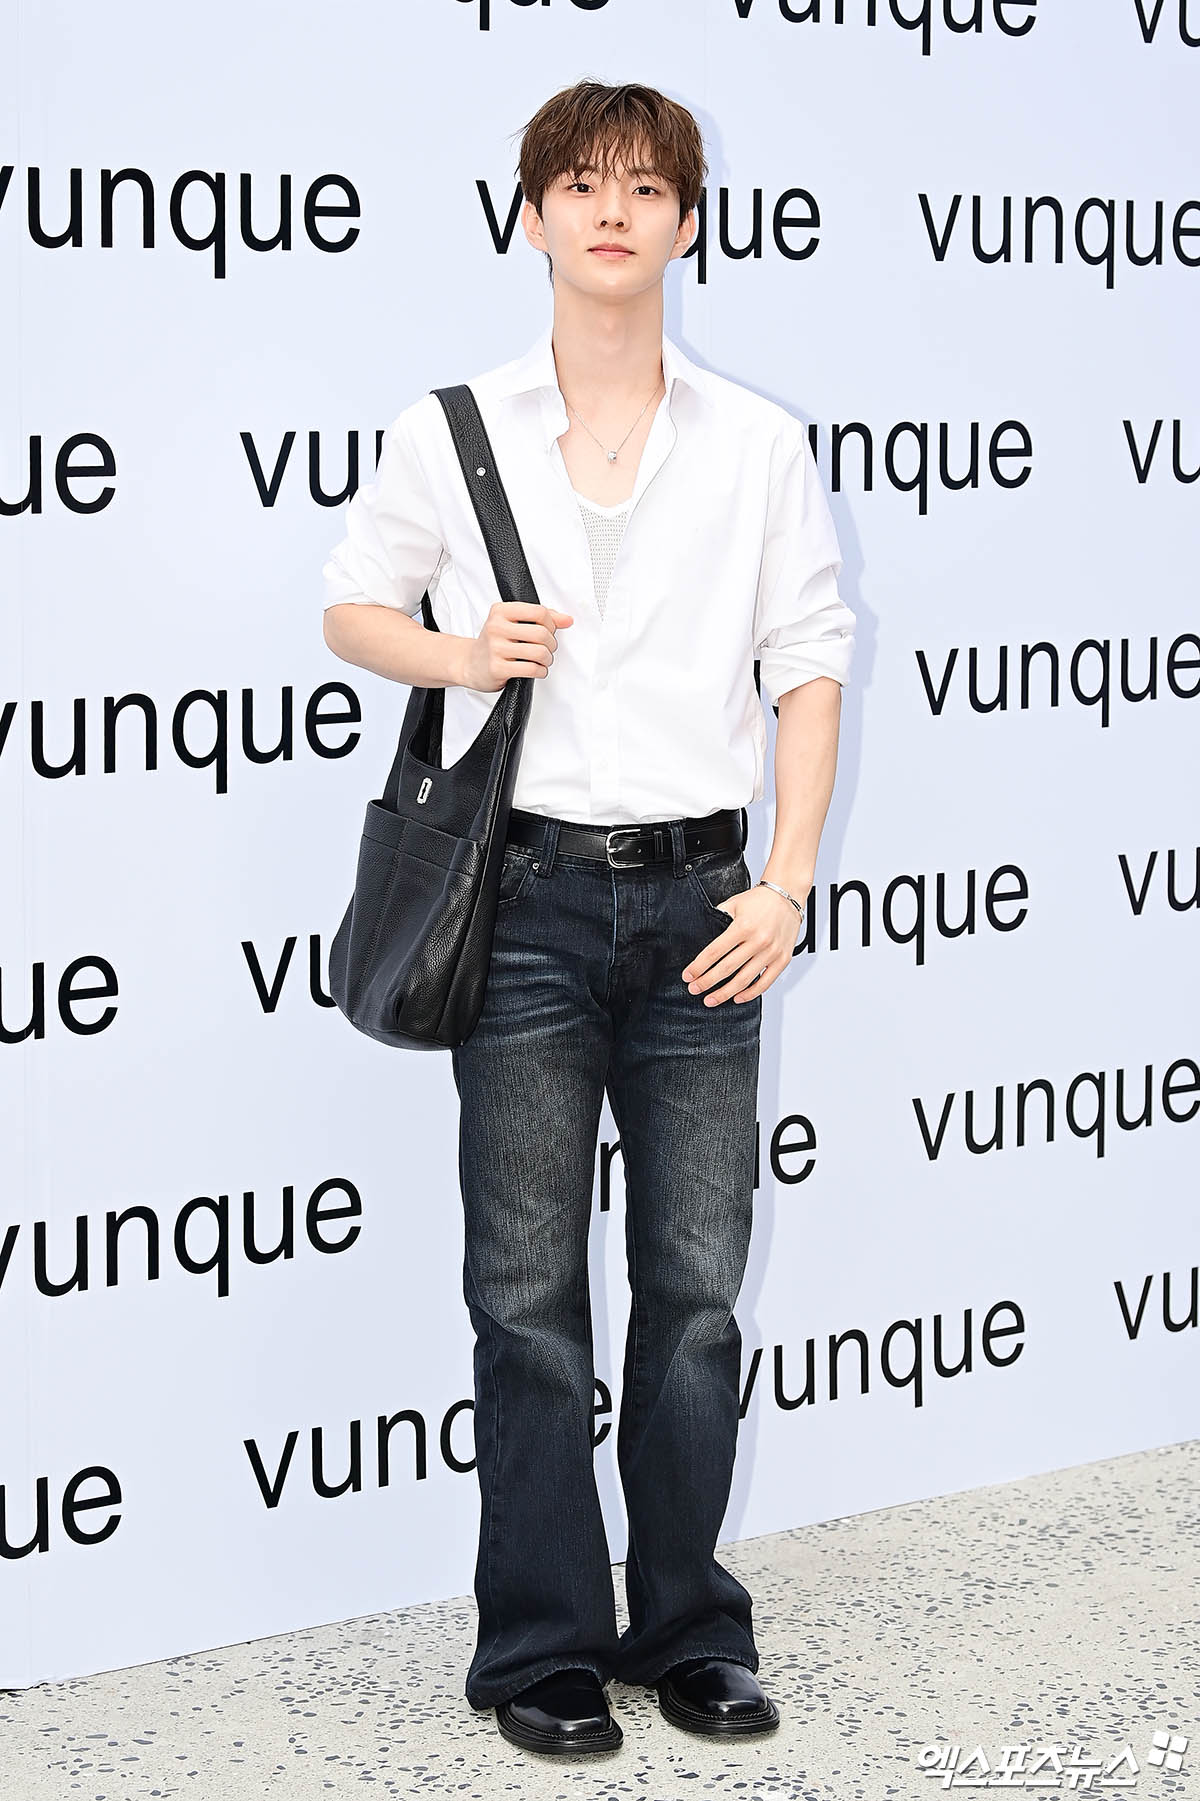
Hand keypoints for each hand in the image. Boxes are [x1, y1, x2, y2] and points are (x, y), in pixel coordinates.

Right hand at [459, 601, 573, 691]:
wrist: (470, 664)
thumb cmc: (495, 642)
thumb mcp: (513, 623)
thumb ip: (541, 618)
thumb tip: (567, 620)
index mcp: (500, 610)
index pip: (539, 611)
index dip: (551, 624)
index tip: (549, 631)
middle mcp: (496, 627)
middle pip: (541, 633)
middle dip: (551, 644)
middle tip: (548, 649)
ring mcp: (495, 648)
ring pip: (539, 652)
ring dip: (547, 659)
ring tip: (543, 660)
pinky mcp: (497, 668)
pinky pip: (531, 669)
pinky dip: (540, 671)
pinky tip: (536, 670)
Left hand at [681, 882, 803, 1005]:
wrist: (787, 895)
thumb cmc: (759, 900)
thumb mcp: (733, 903)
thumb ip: (717, 918)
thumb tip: (699, 936)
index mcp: (743, 926)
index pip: (714, 952)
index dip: (698, 967)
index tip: (688, 976)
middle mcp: (758, 940)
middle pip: (726, 969)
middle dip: (706, 982)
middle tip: (694, 989)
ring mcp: (772, 952)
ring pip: (744, 980)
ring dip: (725, 993)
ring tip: (711, 999)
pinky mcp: (783, 959)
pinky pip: (765, 983)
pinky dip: (750, 993)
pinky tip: (737, 997)